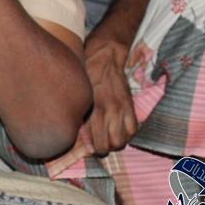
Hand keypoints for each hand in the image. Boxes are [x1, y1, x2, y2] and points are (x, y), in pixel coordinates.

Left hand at [83, 36, 136, 155]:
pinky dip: (128, 133)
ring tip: (109, 137)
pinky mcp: (130, 104)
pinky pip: (134, 129)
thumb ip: (76, 109)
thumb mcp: (75, 90)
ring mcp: (120, 108)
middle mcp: (107, 110)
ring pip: (123, 140)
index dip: (91, 149)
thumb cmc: (84, 70)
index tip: (87, 147)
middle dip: (104, 148)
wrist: (105, 54)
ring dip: (116, 142)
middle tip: (98, 143)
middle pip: (110, 145)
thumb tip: (71, 128)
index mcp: (91, 108)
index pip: (94, 140)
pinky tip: (119, 128)